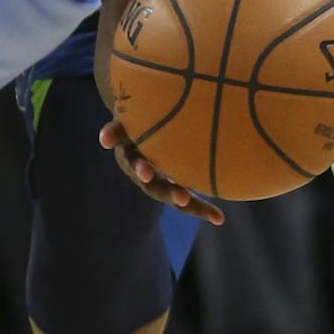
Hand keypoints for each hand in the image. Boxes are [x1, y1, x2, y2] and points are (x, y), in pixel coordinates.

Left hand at [95, 117, 224, 223]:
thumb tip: (227, 210)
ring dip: (140, 168)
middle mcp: (143, 169)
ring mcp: (129, 151)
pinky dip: (110, 136)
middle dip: (169, 192)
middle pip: (155, 186)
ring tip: (146, 172)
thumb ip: (196, 171)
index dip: (198, 208)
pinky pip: (115, 132)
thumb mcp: (179, 154)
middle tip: (183, 198)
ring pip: (133, 162)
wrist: (135, 115)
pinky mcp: (119, 130)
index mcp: (161, 179)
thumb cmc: (163, 139)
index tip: (219, 218)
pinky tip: (105, 141)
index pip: (181, 198)